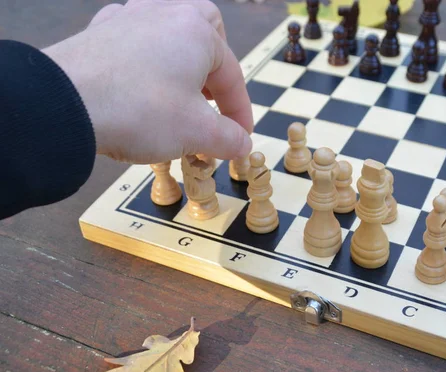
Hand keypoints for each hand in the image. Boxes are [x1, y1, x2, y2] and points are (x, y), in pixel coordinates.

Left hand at [42, 0, 252, 163]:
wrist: (64, 104)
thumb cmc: (139, 111)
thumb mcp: (196, 133)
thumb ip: (228, 138)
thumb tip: (242, 144)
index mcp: (198, 32)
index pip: (233, 75)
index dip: (240, 111)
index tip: (239, 137)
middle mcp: (166, 14)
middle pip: (207, 30)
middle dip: (216, 66)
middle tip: (212, 98)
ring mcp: (129, 17)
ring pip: (169, 28)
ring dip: (182, 58)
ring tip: (179, 90)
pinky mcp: (100, 30)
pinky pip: (134, 35)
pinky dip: (146, 56)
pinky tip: (140, 79)